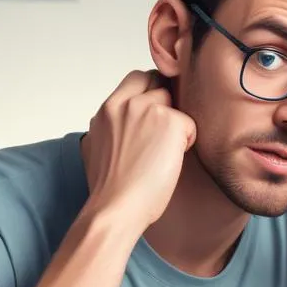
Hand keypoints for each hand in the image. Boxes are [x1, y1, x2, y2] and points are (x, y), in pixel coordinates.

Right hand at [81, 70, 196, 229]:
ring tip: (165, 153)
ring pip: (174, 102)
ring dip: (176, 124)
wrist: (116, 208)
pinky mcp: (171, 122)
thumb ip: (109, 127)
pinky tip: (172, 161)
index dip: (151, 91)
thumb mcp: (96, 148)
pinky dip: (187, 142)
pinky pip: (190, 123)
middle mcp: (126, 103)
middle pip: (158, 82)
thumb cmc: (110, 189)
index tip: (157, 110)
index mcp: (107, 109)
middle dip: (167, 101)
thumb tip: (120, 126)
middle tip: (168, 130)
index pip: (137, 79)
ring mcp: (148, 109)